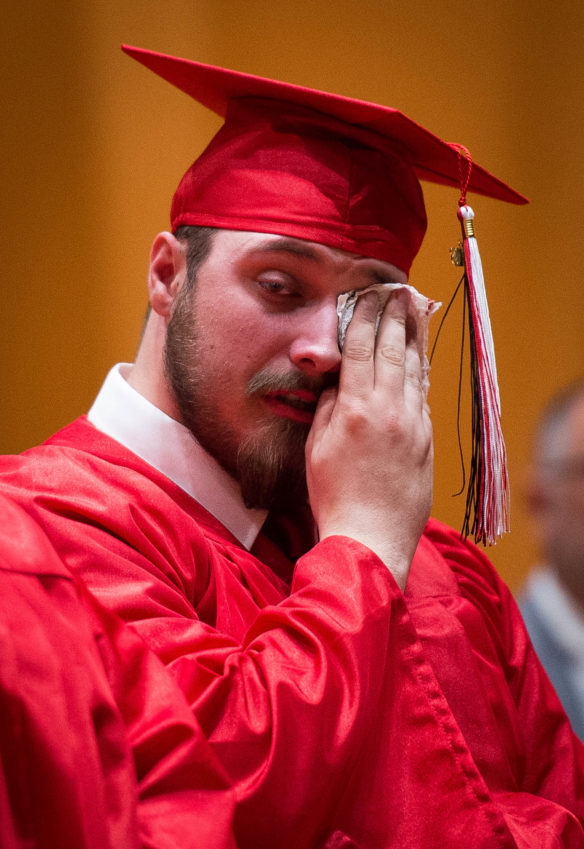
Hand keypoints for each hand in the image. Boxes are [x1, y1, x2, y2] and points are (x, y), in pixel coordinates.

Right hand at [305, 288, 432, 590]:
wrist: (371, 536)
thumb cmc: (334, 496)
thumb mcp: (316, 448)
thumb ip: (327, 409)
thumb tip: (338, 381)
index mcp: (355, 409)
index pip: (361, 350)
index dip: (364, 318)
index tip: (368, 295)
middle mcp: (389, 410)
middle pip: (392, 350)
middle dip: (395, 316)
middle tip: (398, 291)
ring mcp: (413, 424)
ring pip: (415, 369)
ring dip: (414, 336)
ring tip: (416, 310)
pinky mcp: (427, 440)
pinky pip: (424, 395)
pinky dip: (421, 370)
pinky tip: (420, 357)